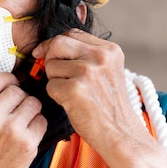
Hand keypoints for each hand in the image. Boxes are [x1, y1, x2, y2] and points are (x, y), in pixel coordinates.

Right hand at [0, 72, 46, 167]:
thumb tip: (0, 87)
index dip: (7, 79)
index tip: (11, 83)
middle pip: (17, 90)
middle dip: (19, 98)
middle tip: (15, 109)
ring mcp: (10, 129)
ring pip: (33, 103)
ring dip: (30, 110)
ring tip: (22, 121)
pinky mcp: (27, 143)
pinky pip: (41, 121)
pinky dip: (37, 125)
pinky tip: (27, 133)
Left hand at [32, 29, 145, 152]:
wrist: (121, 134)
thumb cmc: (109, 106)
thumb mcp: (106, 71)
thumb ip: (85, 55)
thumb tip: (49, 46)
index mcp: (110, 50)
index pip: (72, 33)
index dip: (55, 43)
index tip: (45, 52)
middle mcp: (100, 57)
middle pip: (58, 43)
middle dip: (50, 57)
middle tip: (57, 74)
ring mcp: (88, 72)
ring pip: (51, 65)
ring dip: (55, 80)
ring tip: (72, 92)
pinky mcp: (75, 89)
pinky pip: (50, 85)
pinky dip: (55, 95)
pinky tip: (72, 103)